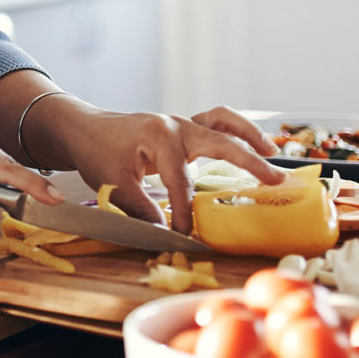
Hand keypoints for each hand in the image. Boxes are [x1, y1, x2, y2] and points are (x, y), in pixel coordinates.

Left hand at [31, 101, 286, 233]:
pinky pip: (215, 122)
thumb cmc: (95, 152)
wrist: (83, 128)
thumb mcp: (112, 183)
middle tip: (275, 182)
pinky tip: (253, 144)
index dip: (186, 212)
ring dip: (249, 136)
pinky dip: (235, 130)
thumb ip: (141, 207)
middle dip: (249, 162)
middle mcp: (176, 125)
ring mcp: (180, 123)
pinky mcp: (182, 127)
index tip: (187, 235)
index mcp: (159, 137)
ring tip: (272, 153)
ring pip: (222, 122)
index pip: (181, 182)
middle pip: (220, 143)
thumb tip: (165, 232)